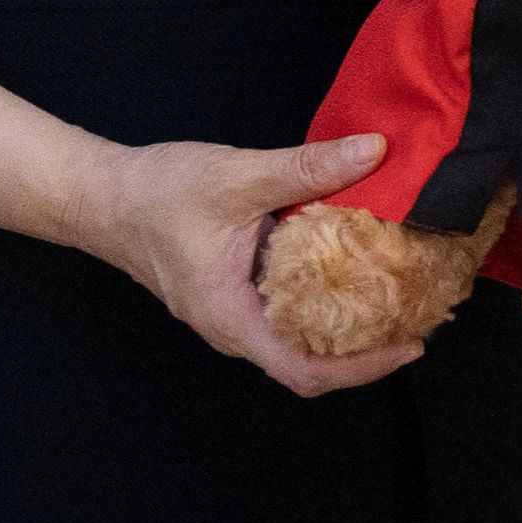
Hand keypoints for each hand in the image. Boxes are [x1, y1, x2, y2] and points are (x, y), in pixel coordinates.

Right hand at [81, 129, 427, 398]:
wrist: (102, 196)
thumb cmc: (155, 194)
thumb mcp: (238, 176)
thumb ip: (307, 168)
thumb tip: (373, 153)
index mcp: (232, 318)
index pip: (305, 370)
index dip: (363, 367)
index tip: (409, 344)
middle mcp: (235, 328)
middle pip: (311, 361)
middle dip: (368, 347)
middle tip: (419, 314)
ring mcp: (234, 314)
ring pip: (300, 337)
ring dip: (348, 324)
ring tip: (398, 295)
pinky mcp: (236, 293)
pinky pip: (288, 311)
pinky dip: (325, 298)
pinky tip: (355, 267)